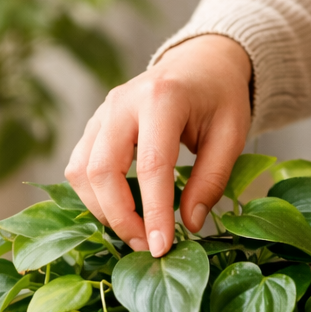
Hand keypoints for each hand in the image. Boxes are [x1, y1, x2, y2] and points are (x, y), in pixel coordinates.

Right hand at [65, 34, 251, 254]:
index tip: (162, 248)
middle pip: (102, 170)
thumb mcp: (231, 135)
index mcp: (163, 98)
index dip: (155, 213)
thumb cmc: (219, 98)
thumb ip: (212, 180)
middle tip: (146, 246)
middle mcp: (123, 101)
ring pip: (81, 171)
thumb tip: (190, 224)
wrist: (199, 63)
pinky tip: (122, 211)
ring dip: (103, 210)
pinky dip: (94, 196)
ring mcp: (102, 112)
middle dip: (120, 217)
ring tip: (136, 232)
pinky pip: (79, 166)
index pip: (151, 166)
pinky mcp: (94, 125)